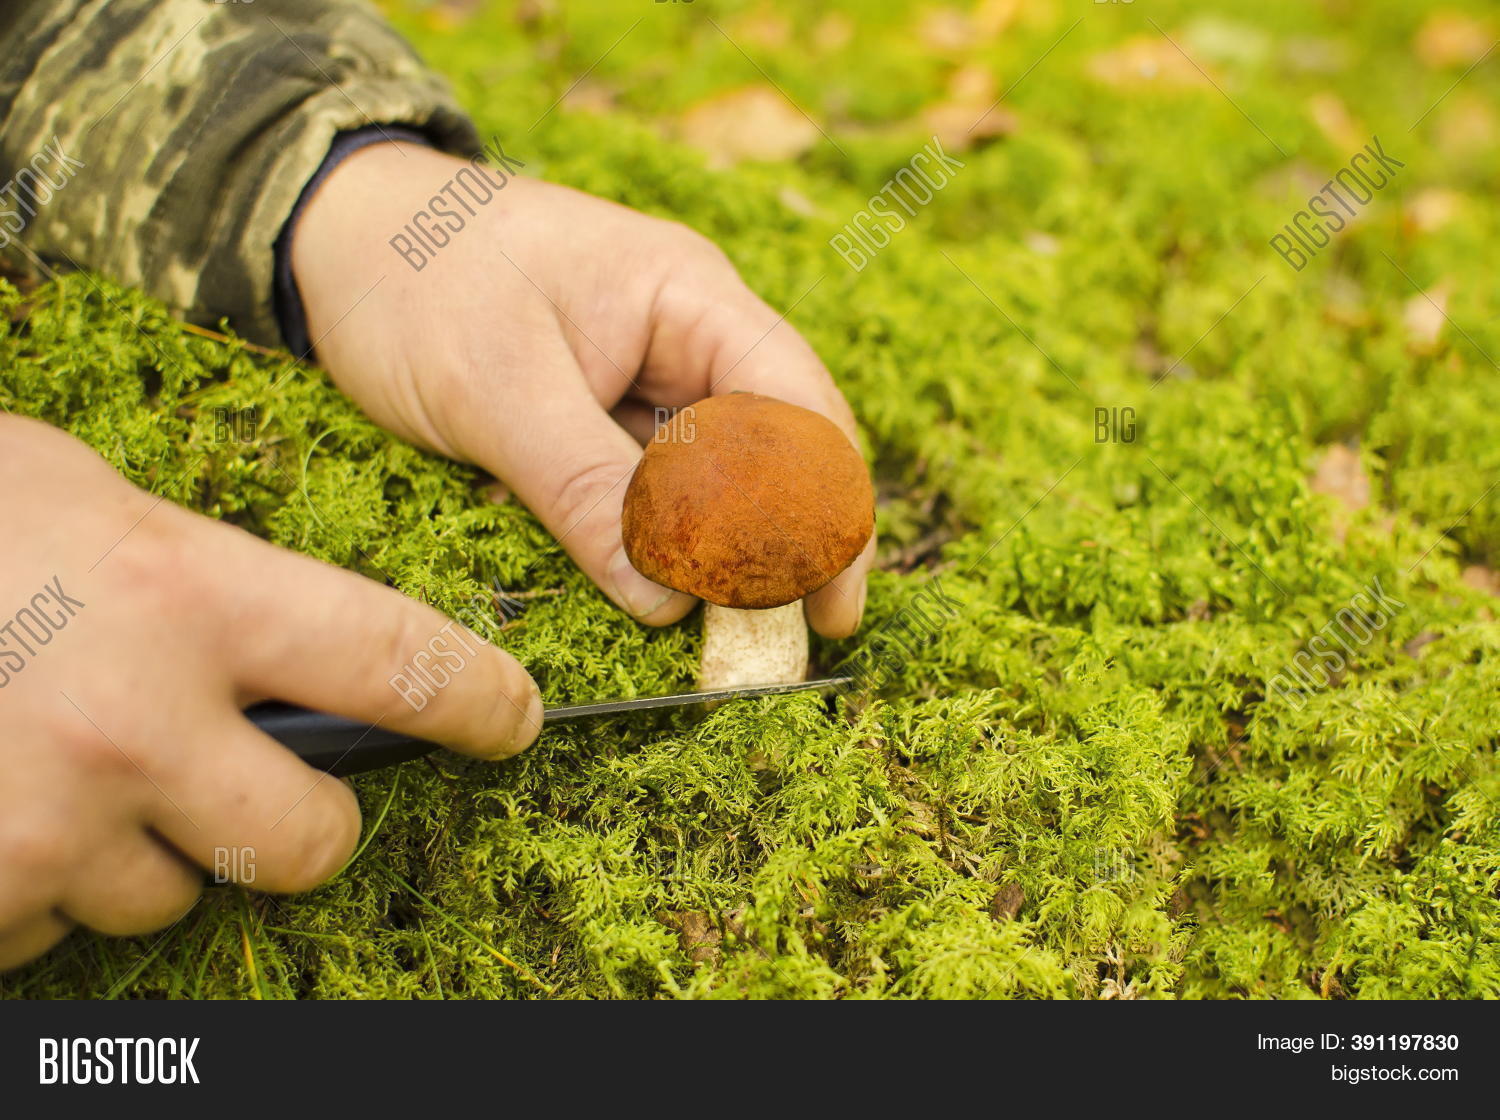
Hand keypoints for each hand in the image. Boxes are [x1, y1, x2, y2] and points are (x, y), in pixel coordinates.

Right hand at [0, 416, 540, 968]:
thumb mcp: (84, 507)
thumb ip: (203, 586)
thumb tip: (298, 662)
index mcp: (184, 593)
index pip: (395, 661)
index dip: (476, 700)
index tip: (511, 718)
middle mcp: (130, 721)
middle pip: (313, 839)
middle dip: (305, 824)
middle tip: (259, 782)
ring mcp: (40, 827)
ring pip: (172, 893)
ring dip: (140, 846)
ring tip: (50, 759)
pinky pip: (53, 929)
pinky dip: (34, 885)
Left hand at [291, 143, 872, 633]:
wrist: (331, 229)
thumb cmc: (411, 273)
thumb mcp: (494, 387)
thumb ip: (584, 488)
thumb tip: (667, 598)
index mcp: (687, 295)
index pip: (796, 405)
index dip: (827, 509)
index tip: (827, 603)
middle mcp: (686, 333)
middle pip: (776, 448)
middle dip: (788, 543)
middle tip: (788, 641)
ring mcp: (646, 373)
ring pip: (714, 476)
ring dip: (719, 549)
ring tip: (728, 632)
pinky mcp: (601, 410)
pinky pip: (651, 484)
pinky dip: (656, 535)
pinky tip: (653, 583)